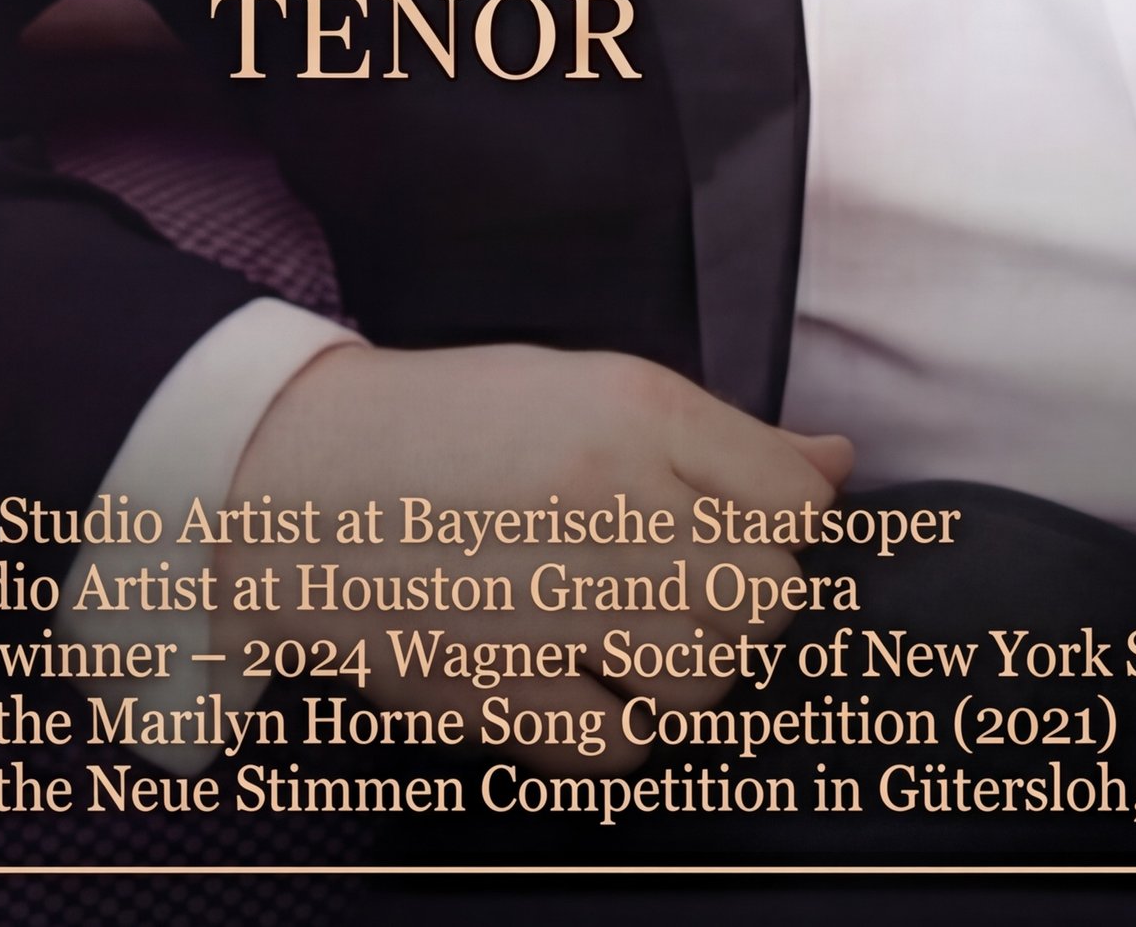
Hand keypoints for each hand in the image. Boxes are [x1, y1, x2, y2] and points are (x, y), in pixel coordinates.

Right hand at [211, 341, 851, 767]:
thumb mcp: (590, 384)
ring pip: (707, 680)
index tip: (749, 535)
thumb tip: (837, 465)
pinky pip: (619, 750)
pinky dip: (618, 736)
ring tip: (633, 640)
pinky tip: (584, 688)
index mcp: (636, 409)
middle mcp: (608, 499)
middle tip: (687, 594)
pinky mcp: (498, 684)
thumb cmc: (454, 424)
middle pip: (767, 597)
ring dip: (687, 674)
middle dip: (745, 606)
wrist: (298, 472)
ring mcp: (554, 597)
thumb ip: (720, 437)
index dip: (788, 529)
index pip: (796, 502)